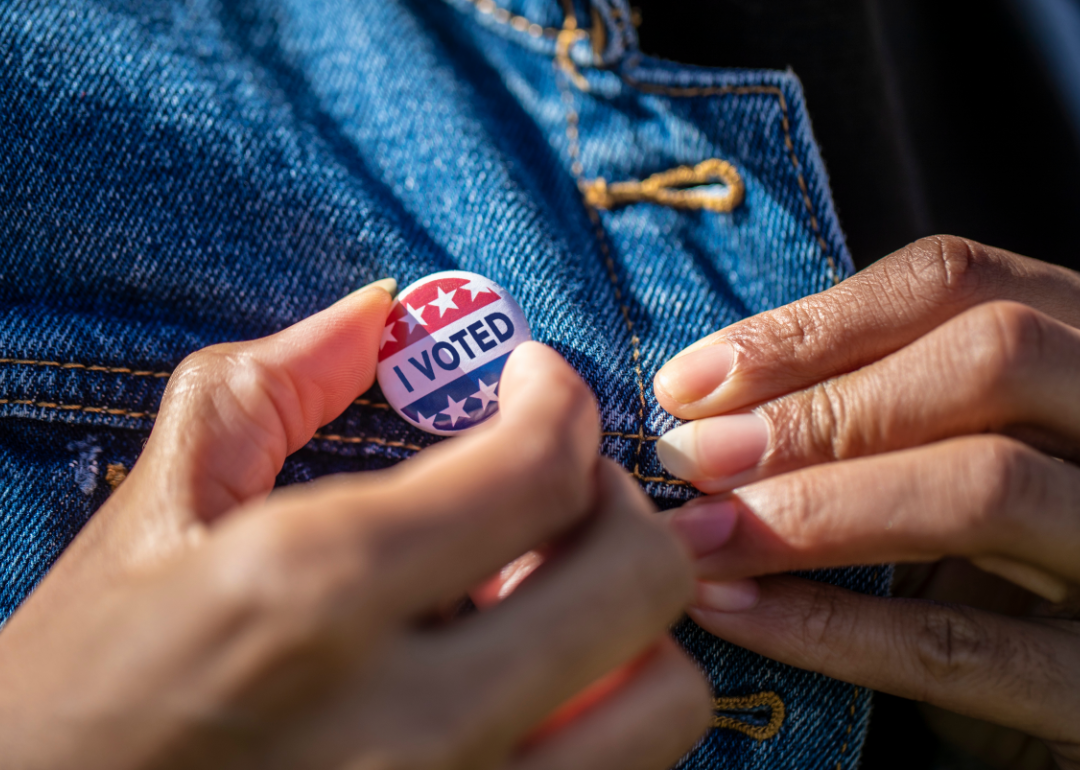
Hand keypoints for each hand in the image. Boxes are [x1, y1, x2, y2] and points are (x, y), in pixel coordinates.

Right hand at [0, 280, 709, 769]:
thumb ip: (269, 386)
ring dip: (629, 628)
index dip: (561, 401)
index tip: (537, 385)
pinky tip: (520, 685)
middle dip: (614, 504)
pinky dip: (598, 712)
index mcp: (311, 594)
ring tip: (543, 603)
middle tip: (554, 488)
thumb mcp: (155, 516)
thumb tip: (377, 309)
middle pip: (641, 578)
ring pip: (667, 702)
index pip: (538, 467)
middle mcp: (405, 727)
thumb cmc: (80, 687)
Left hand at [653, 236, 1079, 768]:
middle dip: (817, 408)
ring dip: (810, 508)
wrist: (1066, 681)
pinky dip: (831, 625)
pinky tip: (733, 611)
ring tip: (696, 536)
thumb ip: (862, 409)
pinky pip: (963, 647)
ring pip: (986, 489)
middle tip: (689, 460)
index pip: (957, 282)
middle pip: (992, 358)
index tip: (686, 384)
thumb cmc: (986, 553)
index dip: (810, 326)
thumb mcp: (944, 451)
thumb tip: (698, 406)